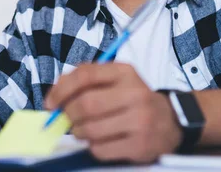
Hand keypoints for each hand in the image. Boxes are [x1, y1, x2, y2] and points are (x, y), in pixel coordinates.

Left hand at [44, 63, 182, 162]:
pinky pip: (100, 149)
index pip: (85, 74)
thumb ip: (85, 82)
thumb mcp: (115, 81)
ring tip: (83, 130)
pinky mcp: (140, 145)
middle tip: (67, 119)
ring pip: (90, 129)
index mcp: (125, 72)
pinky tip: (101, 141)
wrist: (170, 121)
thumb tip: (54, 96)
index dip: (61, 89)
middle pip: (85, 104)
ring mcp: (140, 120)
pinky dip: (92, 147)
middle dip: (68, 114)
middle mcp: (135, 93)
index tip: (50, 103)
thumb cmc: (132, 99)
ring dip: (78, 132)